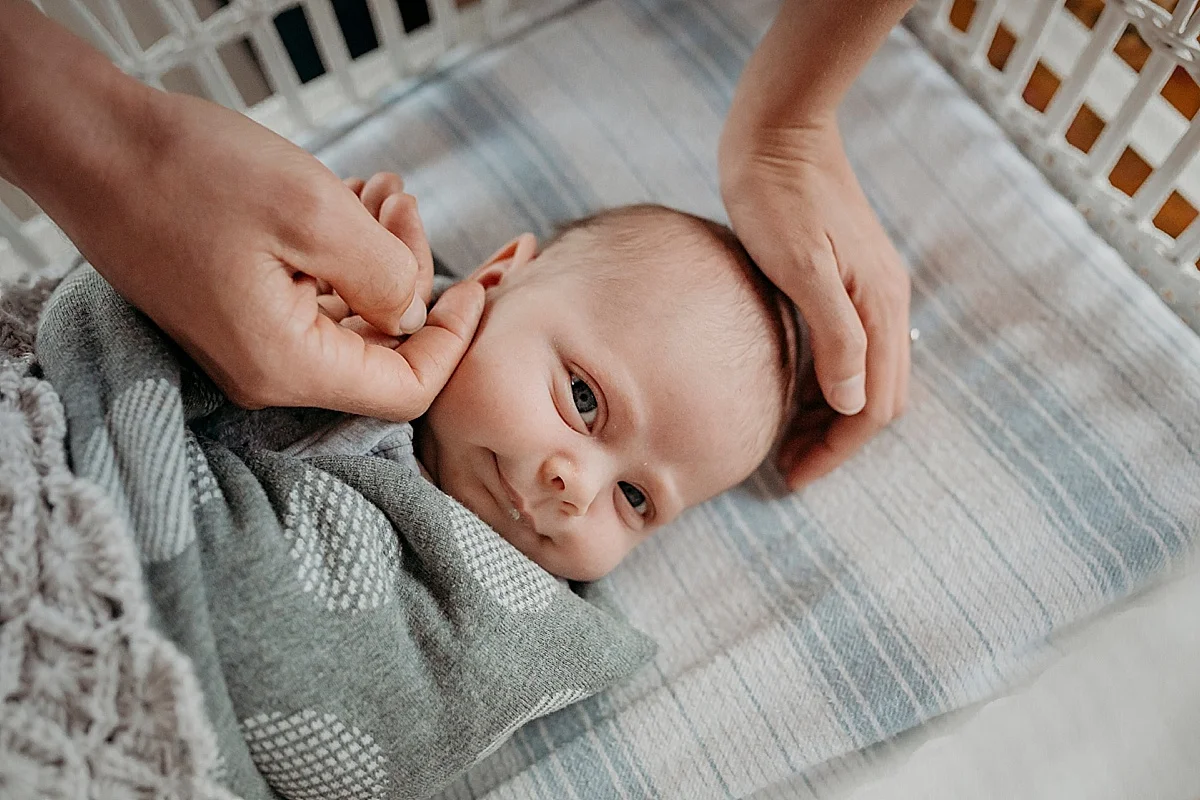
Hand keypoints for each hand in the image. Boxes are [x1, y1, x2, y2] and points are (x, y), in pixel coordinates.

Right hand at [71, 91, 479, 419]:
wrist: (89, 147)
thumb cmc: (189, 173)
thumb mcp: (313, 213)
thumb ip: (385, 276)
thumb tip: (414, 315)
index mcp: (288, 364)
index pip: (406, 390)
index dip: (452, 342)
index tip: (474, 286)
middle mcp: (269, 372)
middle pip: (380, 349)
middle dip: (411, 276)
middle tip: (402, 203)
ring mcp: (249, 345)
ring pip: (350, 317)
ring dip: (378, 256)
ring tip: (378, 190)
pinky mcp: (236, 313)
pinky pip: (313, 299)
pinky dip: (342, 256)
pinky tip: (349, 202)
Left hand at [720, 119, 910, 488]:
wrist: (778, 129)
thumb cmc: (777, 194)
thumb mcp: (800, 265)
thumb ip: (834, 334)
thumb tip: (852, 403)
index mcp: (878, 307)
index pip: (873, 406)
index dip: (836, 449)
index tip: (792, 476)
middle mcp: (883, 304)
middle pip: (875, 398)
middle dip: (836, 441)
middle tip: (785, 465)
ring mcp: (866, 291)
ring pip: (862, 376)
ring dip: (830, 414)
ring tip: (784, 439)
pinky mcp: (845, 279)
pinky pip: (847, 349)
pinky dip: (824, 381)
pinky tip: (790, 387)